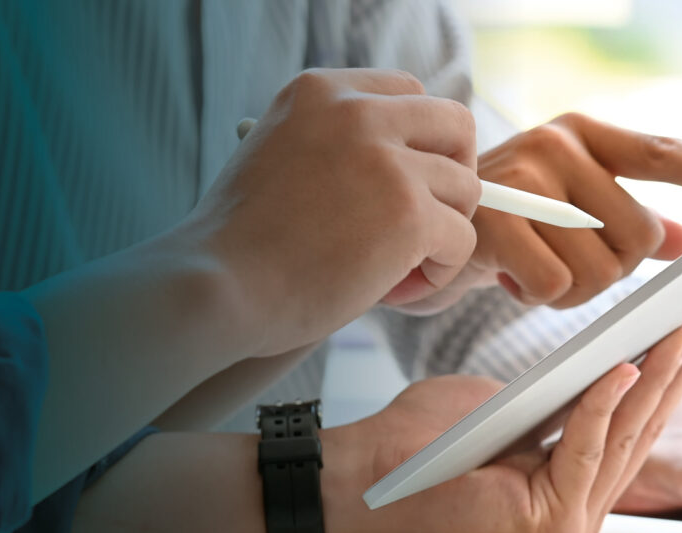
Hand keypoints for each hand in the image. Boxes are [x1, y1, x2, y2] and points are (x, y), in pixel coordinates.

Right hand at [188, 68, 479, 355]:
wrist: (217, 286)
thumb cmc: (241, 244)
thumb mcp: (282, 159)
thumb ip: (339, 149)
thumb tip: (415, 167)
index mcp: (321, 92)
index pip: (410, 93)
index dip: (422, 143)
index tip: (405, 186)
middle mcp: (357, 112)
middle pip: (454, 124)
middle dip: (452, 177)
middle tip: (424, 225)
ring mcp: (386, 160)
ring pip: (465, 189)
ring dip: (440, 235)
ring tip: (394, 272)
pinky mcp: (408, 212)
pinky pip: (460, 239)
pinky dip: (437, 274)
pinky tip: (394, 291)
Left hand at [323, 313, 681, 532]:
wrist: (372, 468)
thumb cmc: (430, 436)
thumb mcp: (516, 401)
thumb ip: (566, 393)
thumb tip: (616, 359)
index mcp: (575, 484)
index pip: (634, 423)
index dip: (671, 373)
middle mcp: (580, 510)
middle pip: (640, 428)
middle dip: (680, 369)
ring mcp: (570, 523)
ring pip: (621, 437)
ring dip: (656, 378)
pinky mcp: (553, 526)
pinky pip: (584, 451)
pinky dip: (603, 404)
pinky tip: (623, 366)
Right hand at [394, 113, 681, 313]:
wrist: (416, 233)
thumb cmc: (505, 225)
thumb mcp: (567, 213)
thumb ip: (626, 220)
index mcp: (582, 134)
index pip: (660, 151)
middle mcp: (556, 143)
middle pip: (637, 233)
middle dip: (612, 268)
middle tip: (569, 264)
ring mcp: (524, 177)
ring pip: (598, 268)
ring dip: (571, 291)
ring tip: (532, 269)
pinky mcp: (494, 219)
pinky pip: (554, 287)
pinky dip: (537, 298)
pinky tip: (508, 277)